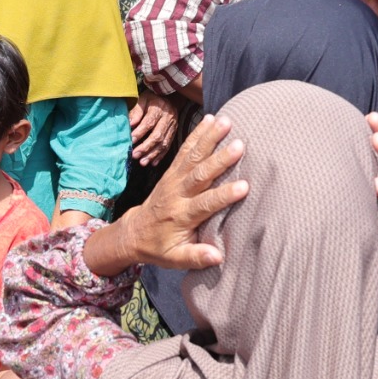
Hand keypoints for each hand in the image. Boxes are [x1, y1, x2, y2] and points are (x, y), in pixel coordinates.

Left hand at [85, 113, 245, 276]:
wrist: (133, 232)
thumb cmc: (158, 247)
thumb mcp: (174, 259)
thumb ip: (196, 257)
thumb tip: (218, 257)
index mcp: (181, 216)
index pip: (205, 204)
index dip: (224, 196)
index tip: (244, 186)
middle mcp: (177, 194)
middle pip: (200, 175)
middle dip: (219, 160)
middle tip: (239, 145)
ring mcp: (173, 179)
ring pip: (192, 156)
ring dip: (209, 138)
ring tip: (227, 121)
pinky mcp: (172, 171)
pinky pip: (185, 150)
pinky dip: (198, 134)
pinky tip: (210, 119)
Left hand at [128, 91, 180, 165]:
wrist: (171, 97)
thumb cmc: (153, 98)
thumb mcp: (143, 99)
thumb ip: (136, 111)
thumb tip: (130, 124)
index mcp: (159, 108)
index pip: (149, 122)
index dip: (140, 132)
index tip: (131, 140)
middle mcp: (168, 118)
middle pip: (158, 135)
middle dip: (146, 147)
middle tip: (135, 155)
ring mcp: (173, 126)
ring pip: (164, 143)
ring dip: (153, 154)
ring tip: (142, 162)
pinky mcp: (174, 133)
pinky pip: (168, 146)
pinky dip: (160, 155)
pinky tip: (153, 163)